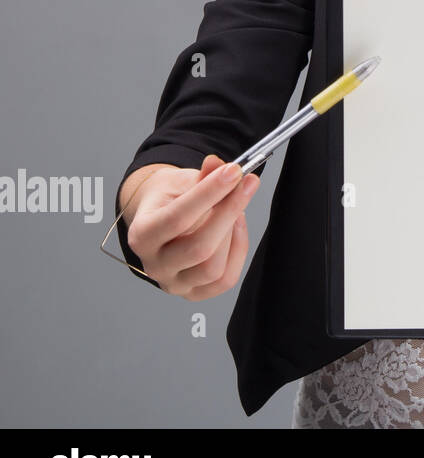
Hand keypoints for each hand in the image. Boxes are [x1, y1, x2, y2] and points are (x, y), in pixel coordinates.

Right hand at [125, 154, 260, 300]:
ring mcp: (174, 284)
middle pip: (199, 249)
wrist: (162, 219)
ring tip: (236, 206)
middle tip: (247, 183)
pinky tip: (236, 226)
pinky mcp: (195, 293)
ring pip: (213, 268)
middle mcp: (154, 265)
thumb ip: (201, 175)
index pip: (177, 218)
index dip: (209, 193)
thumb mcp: (181, 181)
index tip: (234, 171)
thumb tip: (217, 164)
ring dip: (233, 232)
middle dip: (229, 211)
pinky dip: (238, 250)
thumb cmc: (171, 200)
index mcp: (141, 235)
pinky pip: (225, 280)